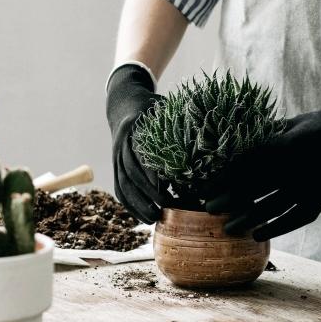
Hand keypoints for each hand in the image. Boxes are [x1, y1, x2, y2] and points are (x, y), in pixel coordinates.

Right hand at [106, 64, 166, 222]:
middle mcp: (121, 145)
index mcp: (133, 128)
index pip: (141, 154)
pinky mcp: (115, 167)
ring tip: (153, 219)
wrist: (123, 103)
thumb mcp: (165, 109)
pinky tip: (142, 216)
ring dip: (137, 204)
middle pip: (131, 173)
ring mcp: (115, 157)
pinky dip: (129, 205)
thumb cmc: (152, 108)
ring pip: (123, 184)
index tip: (164, 187)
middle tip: (166, 207)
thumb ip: (179, 122)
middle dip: (148, 193)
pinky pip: (119, 189)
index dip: (150, 172)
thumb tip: (205, 134)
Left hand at [205, 84, 320, 240]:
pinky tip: (257, 234)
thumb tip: (241, 139)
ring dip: (248, 218)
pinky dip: (276, 228)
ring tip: (227, 227)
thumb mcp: (295, 123)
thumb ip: (269, 133)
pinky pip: (296, 218)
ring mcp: (310, 185)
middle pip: (254, 187)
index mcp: (286, 143)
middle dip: (229, 199)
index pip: (246, 162)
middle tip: (208, 209)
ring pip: (272, 206)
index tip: (205, 183)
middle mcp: (296, 166)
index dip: (224, 175)